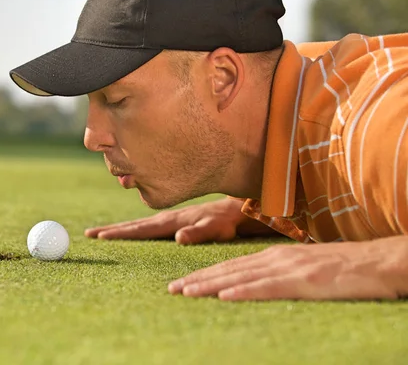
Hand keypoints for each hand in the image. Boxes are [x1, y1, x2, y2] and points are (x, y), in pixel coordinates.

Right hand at [85, 198, 269, 244]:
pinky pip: (149, 223)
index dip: (119, 234)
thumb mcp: (218, 228)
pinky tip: (130, 231)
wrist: (240, 204)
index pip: (140, 229)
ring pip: (139, 224)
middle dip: (111, 230)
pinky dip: (133, 227)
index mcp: (173, 221)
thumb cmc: (231, 220)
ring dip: (119, 228)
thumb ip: (200, 233)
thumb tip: (179, 239)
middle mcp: (167, 218)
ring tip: (101, 233)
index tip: (98, 236)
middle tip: (87, 235)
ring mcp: (170, 217)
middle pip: (134, 225)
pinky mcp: (175, 218)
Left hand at [168, 235, 407, 300]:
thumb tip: (258, 284)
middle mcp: (275, 258)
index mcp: (275, 255)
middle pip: (228, 270)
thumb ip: (280, 273)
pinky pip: (267, 287)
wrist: (378, 260)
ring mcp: (288, 268)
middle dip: (197, 279)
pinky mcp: (303, 279)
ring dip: (210, 285)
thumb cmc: (344, 267)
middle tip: (171, 289)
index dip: (205, 274)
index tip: (183, 283)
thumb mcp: (304, 267)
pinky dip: (243, 291)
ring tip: (185, 292)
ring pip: (240, 277)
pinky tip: (224, 295)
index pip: (232, 266)